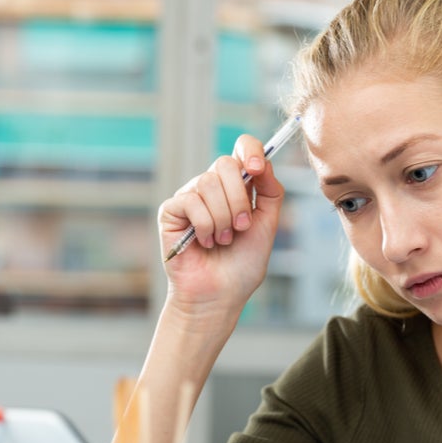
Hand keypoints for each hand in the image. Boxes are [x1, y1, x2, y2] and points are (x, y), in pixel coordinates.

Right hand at [159, 134, 285, 317]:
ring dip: (223, 218)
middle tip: (241, 227)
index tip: (257, 169)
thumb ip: (270, 192)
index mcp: (237, 186)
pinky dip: (204, 225)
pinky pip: (191, 202)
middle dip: (239, 199)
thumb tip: (263, 162)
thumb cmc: (242, 264)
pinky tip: (204, 242)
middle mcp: (213, 187)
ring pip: (208, 184)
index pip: (242, 148)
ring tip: (223, 240)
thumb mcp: (267, 225)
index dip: (250, 151)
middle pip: (225, 164)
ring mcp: (190, 197)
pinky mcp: (171, 211)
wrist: (220, 294)